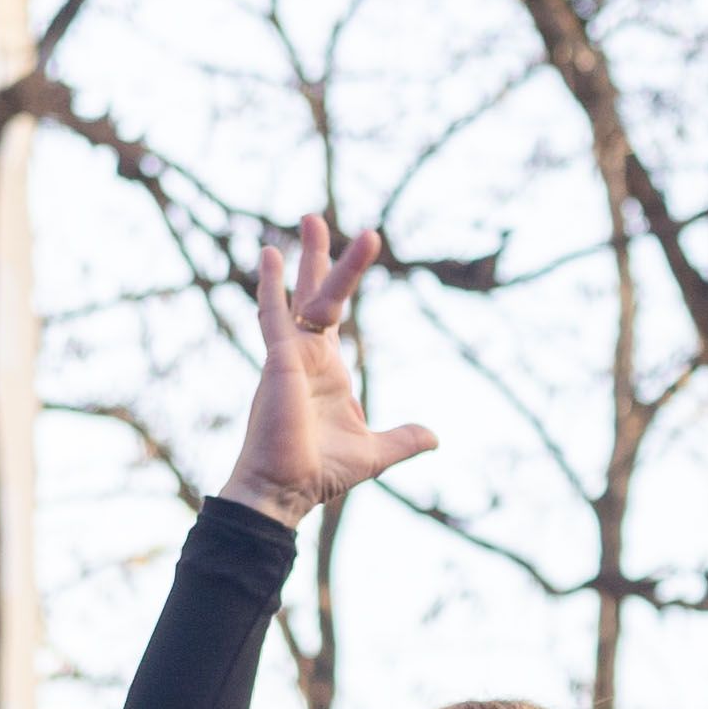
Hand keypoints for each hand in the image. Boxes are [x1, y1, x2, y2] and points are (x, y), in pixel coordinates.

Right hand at [215, 214, 439, 524]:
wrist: (285, 491)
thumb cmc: (319, 471)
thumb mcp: (376, 451)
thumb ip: (404, 439)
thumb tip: (435, 437)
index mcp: (326, 368)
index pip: (332, 314)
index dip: (342, 283)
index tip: (347, 254)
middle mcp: (305, 355)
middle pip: (315, 295)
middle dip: (319, 257)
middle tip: (316, 217)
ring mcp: (289, 356)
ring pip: (305, 297)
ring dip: (309, 258)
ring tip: (312, 218)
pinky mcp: (278, 363)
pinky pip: (273, 316)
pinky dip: (272, 286)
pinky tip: (272, 254)